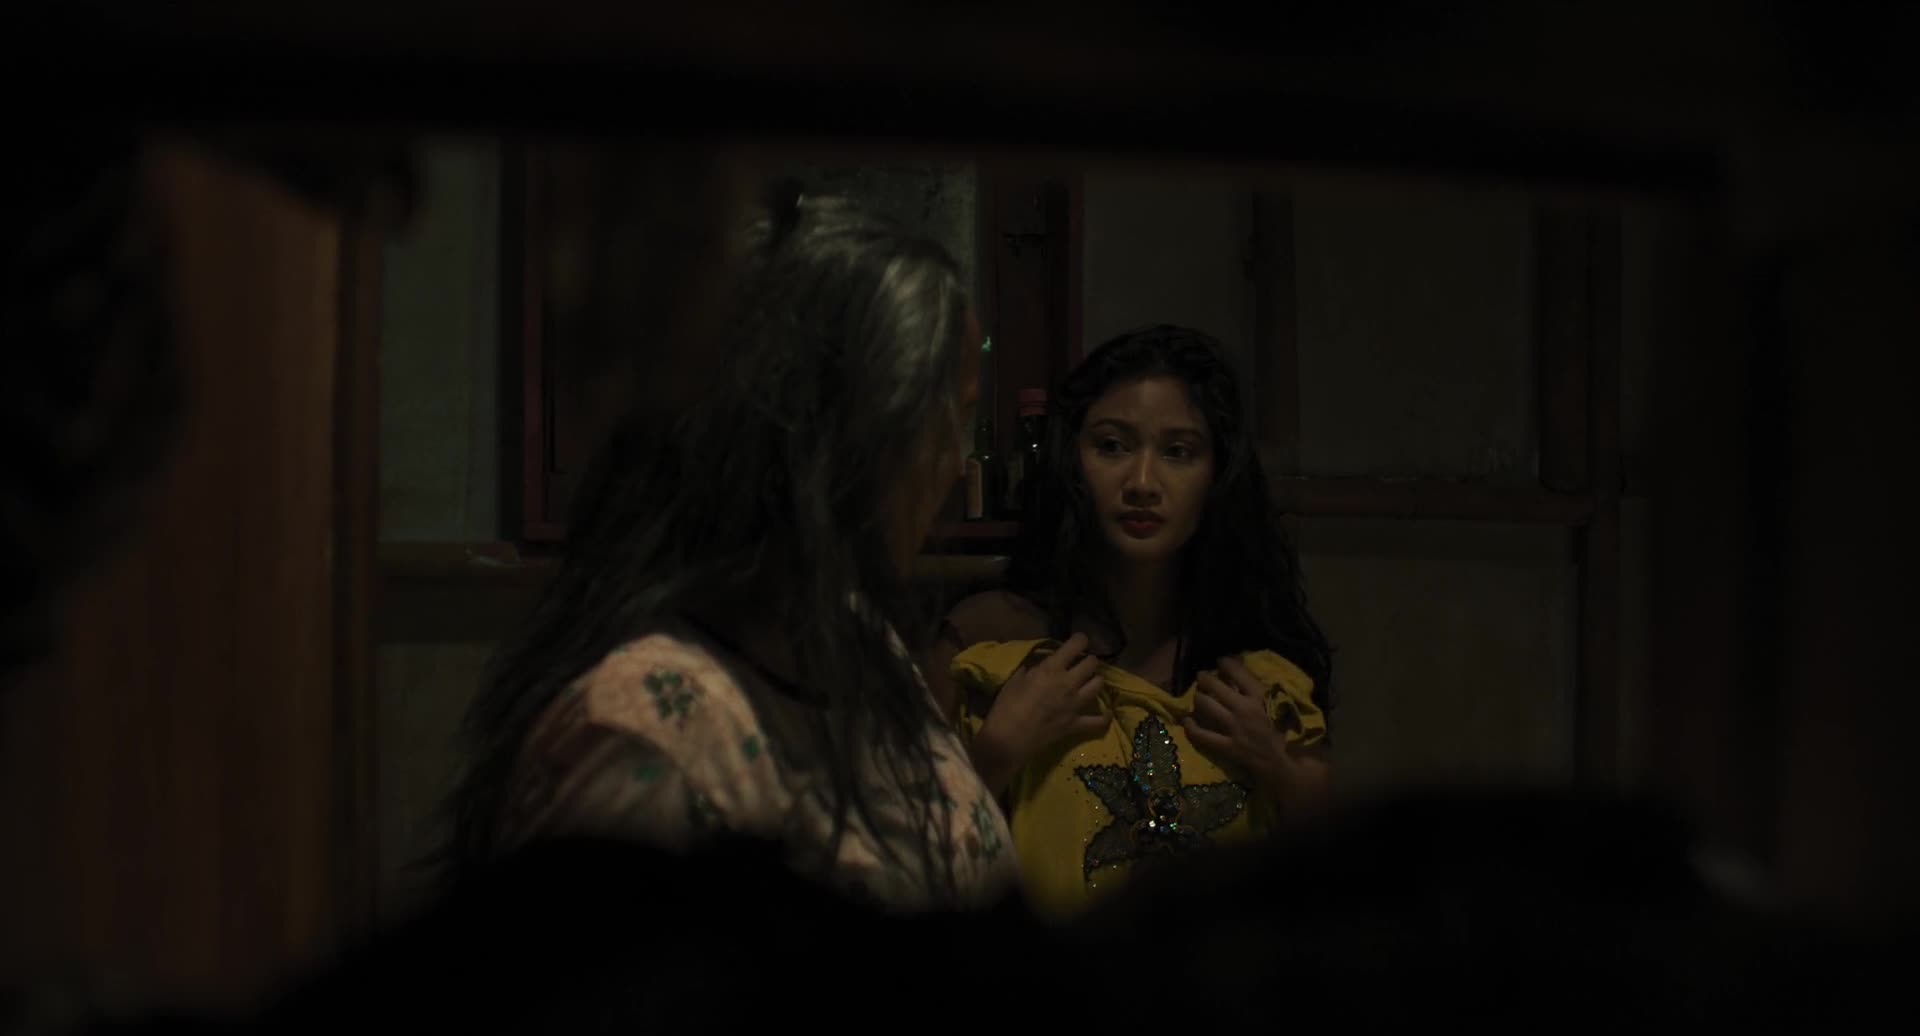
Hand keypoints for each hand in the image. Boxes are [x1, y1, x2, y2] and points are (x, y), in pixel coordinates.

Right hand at [972, 633, 1107, 791]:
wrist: (1008, 739)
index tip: (1079, 641)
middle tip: (1082, 663)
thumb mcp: (1014, 680)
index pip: (1075, 645)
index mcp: (1051, 669)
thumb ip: (1030, 669)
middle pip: (1092, 663)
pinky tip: (1106, 713)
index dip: (1080, 640)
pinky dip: (1103, 717)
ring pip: (1098, 685)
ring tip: (1089, 681)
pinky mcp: (1076, 724)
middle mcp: (1068, 683)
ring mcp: (1075, 704)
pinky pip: (1098, 721)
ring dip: (1095, 680)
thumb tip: (1039, 666)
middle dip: (1089, 660)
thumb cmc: (1006, 707)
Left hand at [1184, 656, 1305, 795]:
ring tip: (1198, 696)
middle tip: (1202, 677)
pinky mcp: (1227, 746)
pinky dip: (1191, 727)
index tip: (1221, 661)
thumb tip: (1244, 674)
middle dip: (1204, 678)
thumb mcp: (1276, 707)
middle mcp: (1244, 709)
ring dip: (1198, 698)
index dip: (1226, 663)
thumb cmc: (1284, 733)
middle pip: (1214, 686)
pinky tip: (1187, 721)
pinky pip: (1201, 735)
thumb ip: (1260, 692)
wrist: (1283, 763)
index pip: (1239, 673)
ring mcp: (1233, 728)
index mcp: (1260, 698)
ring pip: (1205, 705)